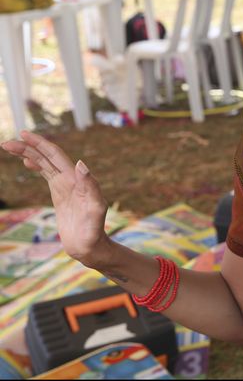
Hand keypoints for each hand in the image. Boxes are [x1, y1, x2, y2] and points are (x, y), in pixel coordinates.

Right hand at [1, 131, 110, 266]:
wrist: (90, 245)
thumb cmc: (94, 229)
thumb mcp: (95, 208)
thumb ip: (90, 186)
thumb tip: (81, 163)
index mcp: (77, 179)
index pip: (56, 155)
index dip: (41, 144)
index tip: (24, 135)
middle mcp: (71, 179)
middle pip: (47, 157)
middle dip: (29, 147)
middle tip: (6, 142)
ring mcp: (65, 186)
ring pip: (45, 164)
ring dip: (29, 154)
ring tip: (10, 147)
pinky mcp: (60, 194)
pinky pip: (46, 175)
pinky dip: (37, 166)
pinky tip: (27, 161)